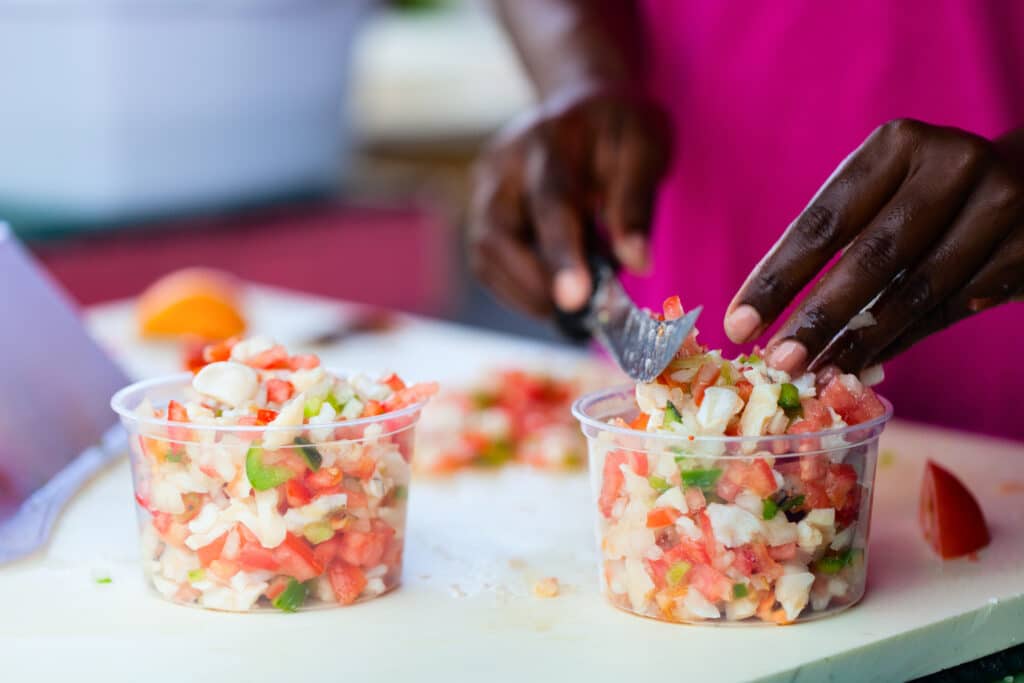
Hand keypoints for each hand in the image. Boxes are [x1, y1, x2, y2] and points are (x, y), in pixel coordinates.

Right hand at [467, 87, 671, 316]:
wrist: (580, 102)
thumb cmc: (617, 128)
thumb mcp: (645, 149)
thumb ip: (636, 205)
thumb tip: (636, 264)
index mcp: (550, 141)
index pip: (550, 203)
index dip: (561, 256)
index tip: (575, 301)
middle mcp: (504, 163)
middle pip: (497, 235)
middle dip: (535, 285)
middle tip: (580, 314)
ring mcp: (484, 186)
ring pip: (485, 254)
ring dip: (525, 293)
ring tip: (571, 307)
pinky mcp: (479, 207)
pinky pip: (487, 261)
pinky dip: (517, 287)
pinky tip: (551, 292)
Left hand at [724, 118, 1023, 373]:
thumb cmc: (926, 191)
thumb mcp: (881, 189)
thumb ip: (837, 240)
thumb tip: (766, 318)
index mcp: (898, 145)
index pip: (824, 222)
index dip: (778, 278)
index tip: (738, 324)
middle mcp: (953, 165)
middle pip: (872, 257)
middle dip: (818, 317)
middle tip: (778, 362)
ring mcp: (1001, 206)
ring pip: (917, 292)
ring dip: (862, 341)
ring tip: (819, 374)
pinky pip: (952, 309)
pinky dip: (903, 341)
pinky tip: (867, 364)